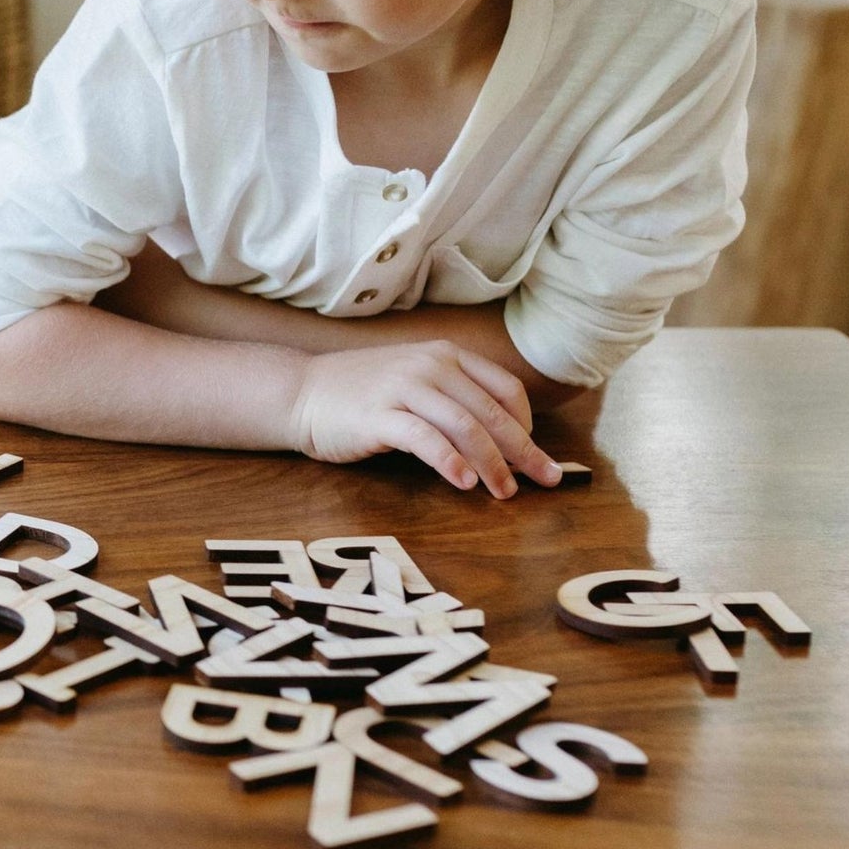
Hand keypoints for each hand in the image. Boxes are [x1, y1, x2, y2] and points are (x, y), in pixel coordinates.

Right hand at [288, 340, 562, 497]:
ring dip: (492, 464)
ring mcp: (403, 387)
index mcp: (444, 355)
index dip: (527, 425)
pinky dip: (449, 462)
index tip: (533, 457)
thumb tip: (503, 440)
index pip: (505, 389)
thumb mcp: (415, 381)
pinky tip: (463, 483)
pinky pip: (424, 438)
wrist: (302, 392)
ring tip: (504, 493)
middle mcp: (429, 365)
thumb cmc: (362, 394)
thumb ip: (453, 398)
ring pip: (464, 426)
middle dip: (523, 451)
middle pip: (491, 412)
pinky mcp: (378, 415)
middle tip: (546, 481)